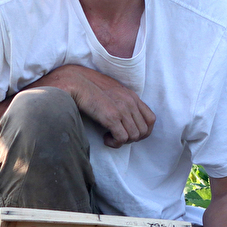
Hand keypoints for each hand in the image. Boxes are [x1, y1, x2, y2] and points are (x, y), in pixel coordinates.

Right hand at [29, 64, 154, 146]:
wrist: (75, 83)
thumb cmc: (88, 88)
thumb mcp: (111, 92)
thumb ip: (121, 101)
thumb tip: (123, 117)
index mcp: (132, 96)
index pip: (151, 119)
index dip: (143, 132)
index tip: (130, 134)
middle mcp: (130, 103)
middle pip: (144, 131)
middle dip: (131, 139)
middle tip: (116, 136)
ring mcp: (122, 110)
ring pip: (134, 136)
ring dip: (122, 142)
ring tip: (109, 137)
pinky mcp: (112, 117)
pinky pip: (122, 138)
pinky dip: (115, 143)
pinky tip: (105, 138)